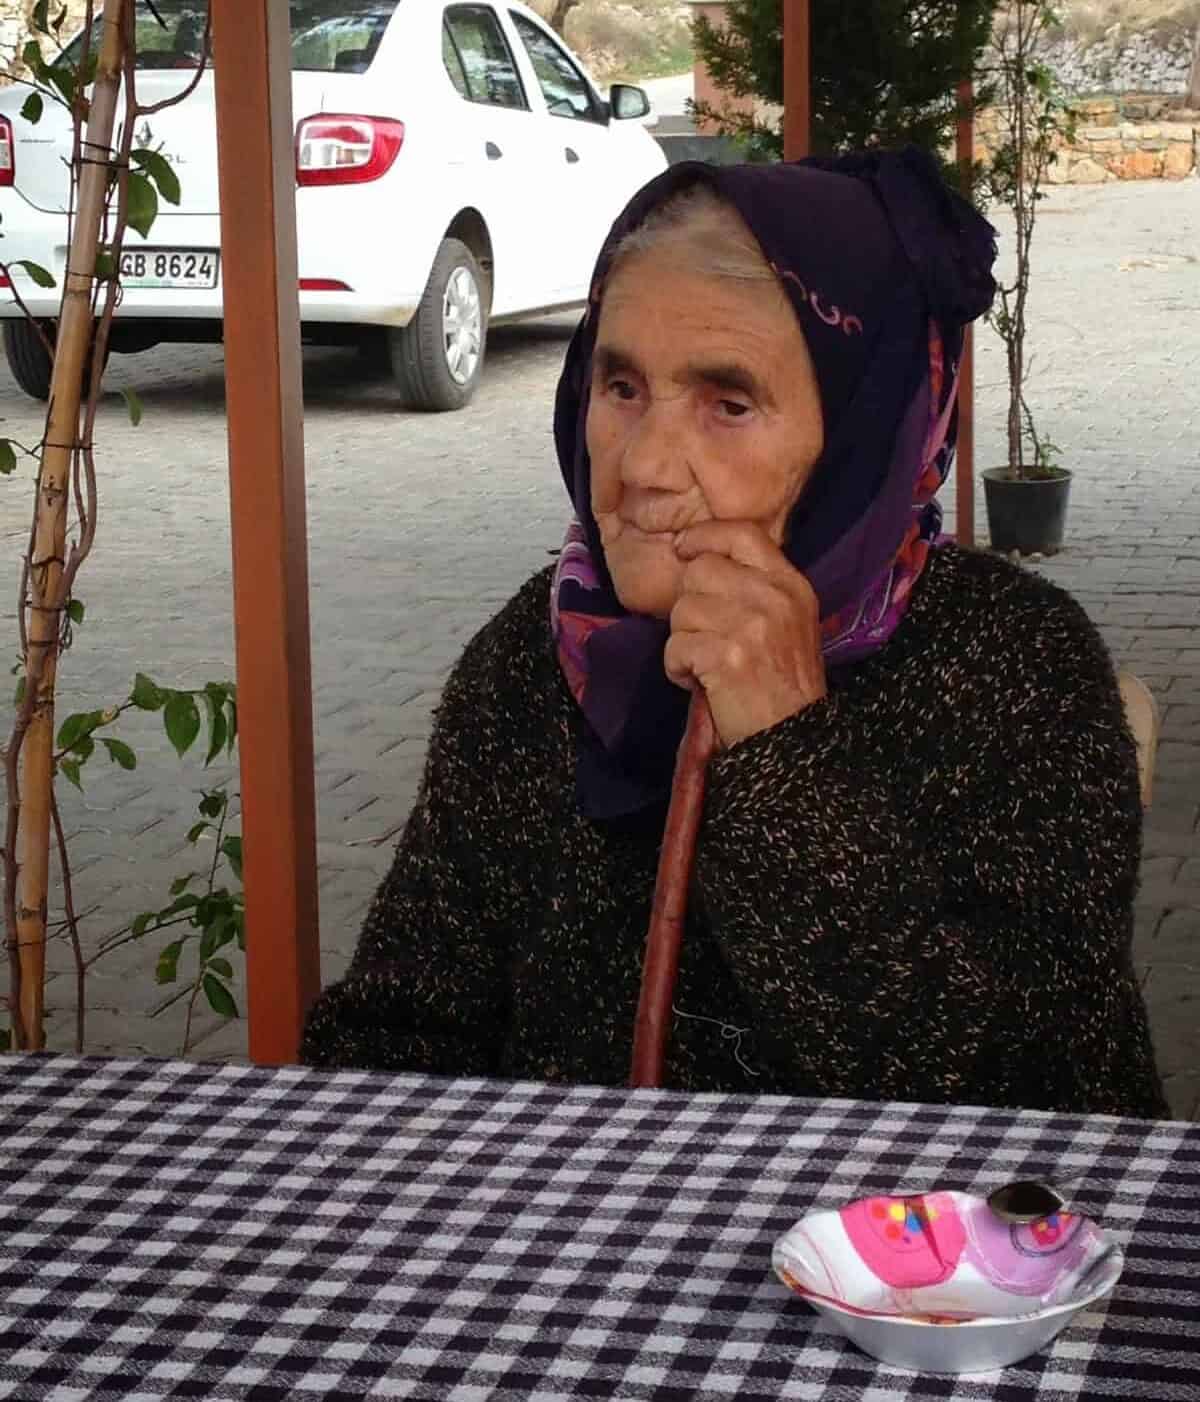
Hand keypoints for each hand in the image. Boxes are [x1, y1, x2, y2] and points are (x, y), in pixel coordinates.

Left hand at [663, 521, 825, 748]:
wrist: (795, 740)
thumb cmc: (784, 685)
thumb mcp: (788, 622)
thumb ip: (756, 587)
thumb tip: (700, 560)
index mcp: (790, 585)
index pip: (742, 534)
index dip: (705, 536)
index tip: (684, 548)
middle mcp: (773, 598)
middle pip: (700, 571)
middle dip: (691, 605)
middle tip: (706, 637)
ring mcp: (750, 626)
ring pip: (682, 610)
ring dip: (683, 641)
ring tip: (707, 665)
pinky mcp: (726, 657)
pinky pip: (675, 647)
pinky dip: (678, 670)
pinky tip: (701, 683)